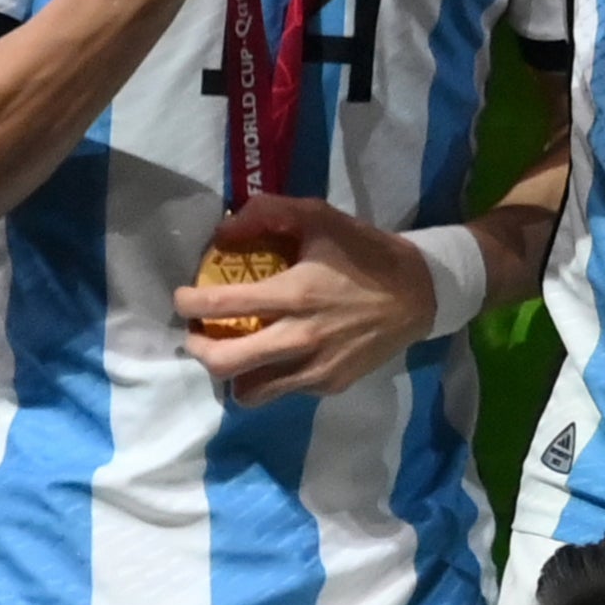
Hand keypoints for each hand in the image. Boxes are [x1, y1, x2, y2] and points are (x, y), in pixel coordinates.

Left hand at [177, 195, 435, 403]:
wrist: (421, 293)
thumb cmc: (367, 253)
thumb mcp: (323, 219)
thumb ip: (271, 214)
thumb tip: (225, 230)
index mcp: (296, 292)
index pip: (222, 305)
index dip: (189, 302)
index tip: (183, 297)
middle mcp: (300, 336)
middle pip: (224, 362)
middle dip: (198, 348)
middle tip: (198, 334)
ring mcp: (315, 367)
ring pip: (248, 390)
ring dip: (233, 373)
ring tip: (236, 353)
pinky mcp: (330, 384)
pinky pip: (283, 390)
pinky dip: (271, 377)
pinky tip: (280, 357)